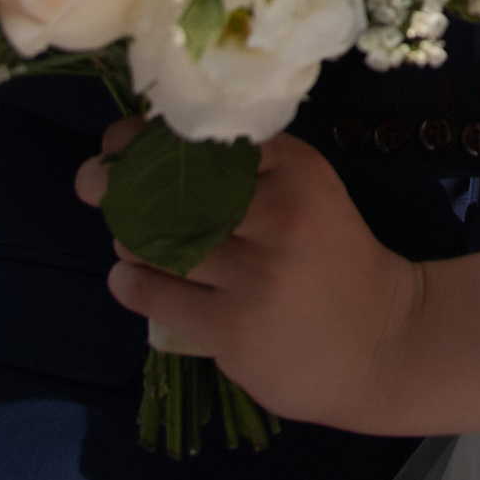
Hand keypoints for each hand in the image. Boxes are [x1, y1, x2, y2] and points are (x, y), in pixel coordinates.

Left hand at [76, 120, 418, 434]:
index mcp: (297, 170)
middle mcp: (278, 214)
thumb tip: (151, 144)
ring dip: (130, 239)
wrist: (384, 344)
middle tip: (94, 183)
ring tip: (132, 242)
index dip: (147, 136)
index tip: (120, 141)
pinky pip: (156, 295)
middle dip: (119, 183)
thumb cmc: (335, 261)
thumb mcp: (309, 194)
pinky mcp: (233, 328)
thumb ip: (251, 168)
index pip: (205, 137)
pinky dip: (131, 282)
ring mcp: (255, 275)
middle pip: (172, 189)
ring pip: (156, 242)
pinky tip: (129, 278)